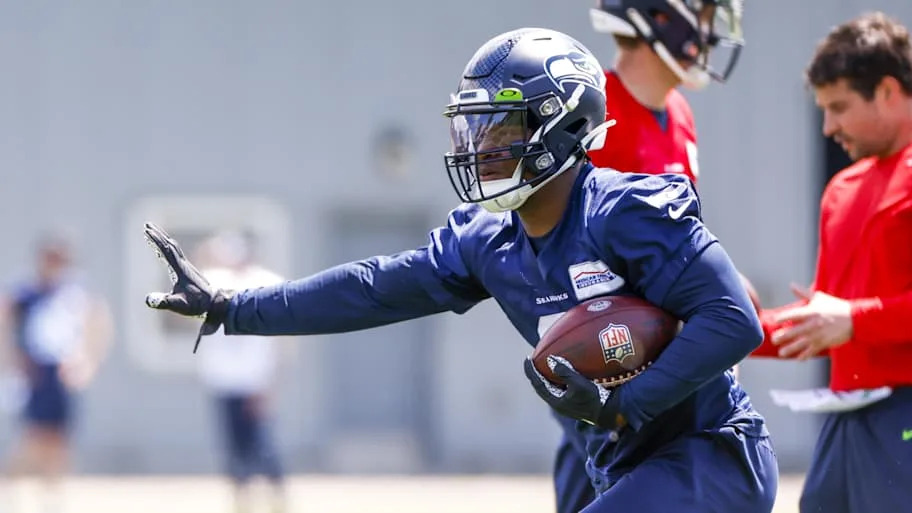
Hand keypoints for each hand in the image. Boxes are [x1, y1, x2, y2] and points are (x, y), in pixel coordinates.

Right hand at [143, 222, 232, 352]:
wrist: (214, 303)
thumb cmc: (196, 304)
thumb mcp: (178, 304)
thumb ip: (164, 301)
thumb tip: (149, 300)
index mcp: (179, 269)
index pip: (166, 250)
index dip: (156, 240)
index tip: (147, 230)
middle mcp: (183, 264)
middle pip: (170, 245)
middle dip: (158, 234)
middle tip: (147, 225)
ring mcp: (186, 267)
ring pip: (174, 248)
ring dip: (163, 239)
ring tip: (154, 233)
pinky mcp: (188, 271)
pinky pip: (176, 254)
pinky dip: (168, 248)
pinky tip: (164, 250)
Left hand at [523, 355, 623, 428]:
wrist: (608, 413)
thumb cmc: (594, 399)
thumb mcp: (579, 384)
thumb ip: (564, 372)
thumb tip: (550, 360)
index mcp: (556, 401)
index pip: (538, 384)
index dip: (531, 371)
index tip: (526, 359)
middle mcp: (558, 404)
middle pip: (542, 387)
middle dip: (536, 374)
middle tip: (533, 361)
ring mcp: (565, 404)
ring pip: (550, 388)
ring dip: (546, 377)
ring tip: (544, 365)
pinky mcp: (573, 403)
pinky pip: (559, 389)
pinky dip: (556, 379)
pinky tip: (560, 373)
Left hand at [771, 290, 852, 359]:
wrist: (855, 319)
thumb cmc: (835, 307)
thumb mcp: (819, 298)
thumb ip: (803, 293)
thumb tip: (791, 285)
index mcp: (811, 312)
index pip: (793, 315)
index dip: (782, 318)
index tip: (774, 321)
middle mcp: (813, 324)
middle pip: (793, 332)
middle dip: (782, 337)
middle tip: (773, 339)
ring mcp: (818, 335)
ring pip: (800, 344)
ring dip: (789, 349)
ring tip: (781, 353)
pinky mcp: (824, 343)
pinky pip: (812, 351)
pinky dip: (804, 356)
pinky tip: (798, 358)